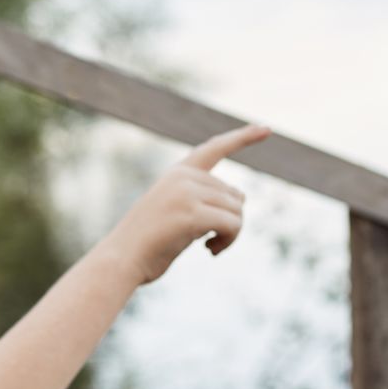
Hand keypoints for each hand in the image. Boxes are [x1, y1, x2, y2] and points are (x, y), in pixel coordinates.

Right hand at [98, 124, 270, 285]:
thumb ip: (203, 198)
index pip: (215, 148)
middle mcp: (183, 177)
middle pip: (235, 196)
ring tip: (209, 248)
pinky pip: (232, 224)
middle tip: (212, 243)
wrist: (120, 259)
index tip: (267, 128)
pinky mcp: (191, 214)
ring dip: (231, 235)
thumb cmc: (148, 242)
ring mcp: (186, 193)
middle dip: (230, 222)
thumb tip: (242, 198)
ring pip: (237, 211)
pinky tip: (209, 251)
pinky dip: (228, 241)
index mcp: (178, 173)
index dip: (243, 138)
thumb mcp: (175, 211)